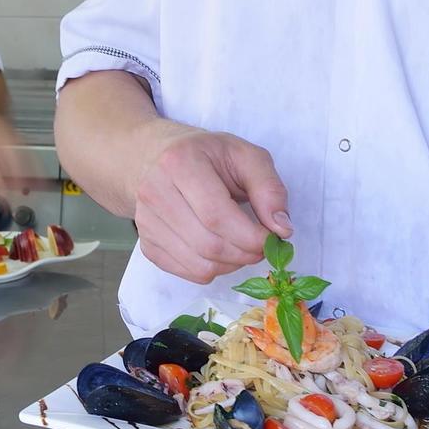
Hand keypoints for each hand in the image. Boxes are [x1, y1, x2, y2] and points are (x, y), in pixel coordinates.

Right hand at [121, 122, 288, 283]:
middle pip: (208, 245)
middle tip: (260, 245)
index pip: (216, 215)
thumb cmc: (206, 155)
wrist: (155, 157)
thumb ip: (269, 188)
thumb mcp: (245, 155)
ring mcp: (146, 221)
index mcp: (180, 163)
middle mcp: (155, 192)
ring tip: (241, 246)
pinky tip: (220, 249)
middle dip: (245, 253)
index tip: (271, 238)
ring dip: (232, 265)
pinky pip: (188, 273)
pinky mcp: (146, 244)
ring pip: (199, 265)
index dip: (250, 236)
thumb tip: (282, 229)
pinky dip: (213, 269)